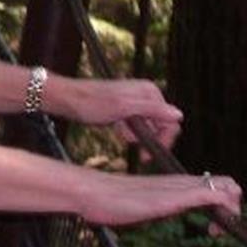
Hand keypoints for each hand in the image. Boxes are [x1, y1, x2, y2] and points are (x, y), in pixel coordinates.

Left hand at [56, 77, 182, 152]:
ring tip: (121, 134)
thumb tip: (179, 115)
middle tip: (137, 150)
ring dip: (138, 136)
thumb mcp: (122, 109)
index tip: (148, 155)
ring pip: (148, 127)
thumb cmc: (91, 103)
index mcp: (150, 91)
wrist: (66, 99)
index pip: (171, 122)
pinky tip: (118, 130)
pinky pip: (136, 125)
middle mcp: (146, 93)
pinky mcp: (125, 108)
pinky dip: (129, 132)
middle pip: (161, 125)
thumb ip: (151, 111)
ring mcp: (135, 100)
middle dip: (149, 139)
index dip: (163, 141)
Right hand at [79, 170, 242, 227]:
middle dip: (234, 209)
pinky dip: (223, 210)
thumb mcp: (141, 208)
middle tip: (216, 231)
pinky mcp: (176, 196)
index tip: (211, 230)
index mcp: (175, 184)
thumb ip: (153, 207)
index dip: (222, 207)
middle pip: (228, 184)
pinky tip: (212, 229)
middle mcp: (182, 182)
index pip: (215, 186)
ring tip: (215, 232)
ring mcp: (180, 187)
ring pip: (226, 187)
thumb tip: (152, 211)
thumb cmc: (110, 202)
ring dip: (232, 211)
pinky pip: (211, 195)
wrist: (93, 192)